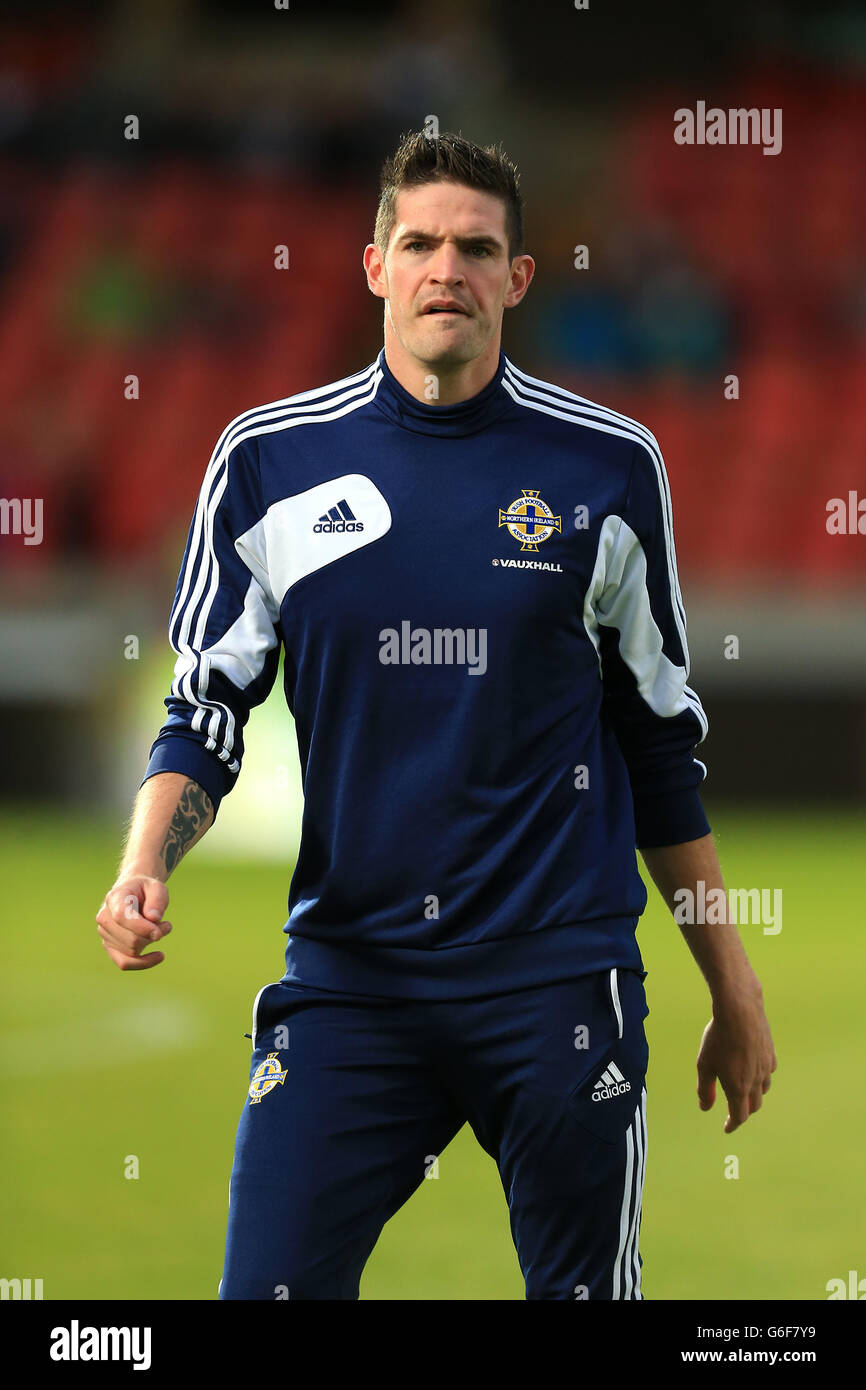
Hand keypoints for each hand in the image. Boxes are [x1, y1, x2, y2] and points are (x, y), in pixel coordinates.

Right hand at [95, 876, 171, 970]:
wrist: (133, 893)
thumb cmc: (146, 890)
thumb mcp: (157, 887)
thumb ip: (157, 900)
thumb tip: (153, 919)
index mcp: (114, 898)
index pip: (122, 917)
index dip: (142, 927)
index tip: (161, 932)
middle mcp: (104, 917)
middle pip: (130, 939)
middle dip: (153, 935)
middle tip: (167, 925)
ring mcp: (105, 933)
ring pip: (131, 951)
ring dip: (151, 943)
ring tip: (162, 929)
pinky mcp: (110, 946)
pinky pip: (124, 963)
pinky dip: (143, 963)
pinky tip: (159, 956)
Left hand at [696, 981, 776, 1131]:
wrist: (740, 1011)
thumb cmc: (718, 1037)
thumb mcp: (705, 1064)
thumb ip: (705, 1089)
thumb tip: (705, 1108)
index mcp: (738, 1088)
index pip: (739, 1115)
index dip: (733, 1124)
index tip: (727, 1128)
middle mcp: (756, 1081)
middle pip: (753, 1106)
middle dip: (743, 1111)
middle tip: (733, 1111)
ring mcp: (766, 1067)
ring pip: (763, 1089)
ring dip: (753, 1095)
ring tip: (743, 1092)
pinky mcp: (771, 1053)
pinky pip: (768, 1072)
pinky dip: (762, 1077)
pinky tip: (755, 1070)